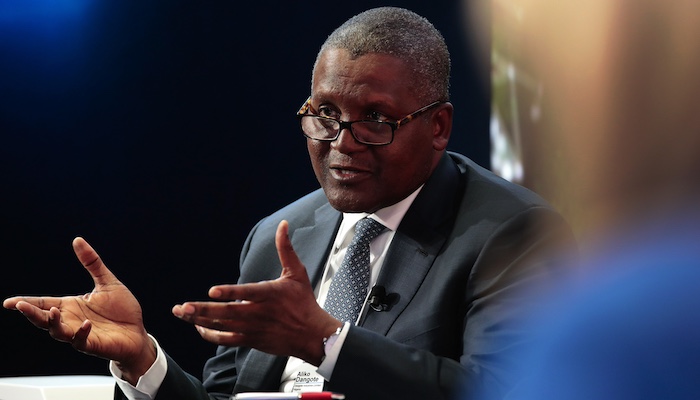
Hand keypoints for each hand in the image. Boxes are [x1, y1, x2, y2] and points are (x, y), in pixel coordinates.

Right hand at [3, 237, 154, 382]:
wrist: (138, 333)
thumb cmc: (122, 310)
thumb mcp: (107, 282)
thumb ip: (92, 263)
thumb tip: (77, 240)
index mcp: (71, 306)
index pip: (44, 303)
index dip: (26, 303)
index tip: (8, 302)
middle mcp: (71, 320)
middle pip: (43, 318)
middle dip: (31, 313)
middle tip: (19, 305)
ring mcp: (80, 333)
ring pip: (57, 331)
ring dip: (53, 322)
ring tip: (53, 311)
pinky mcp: (93, 344)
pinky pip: (81, 341)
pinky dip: (81, 332)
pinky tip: (86, 324)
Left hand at [172, 220, 341, 364]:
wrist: (312, 336)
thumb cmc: (304, 302)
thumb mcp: (296, 273)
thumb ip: (285, 249)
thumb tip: (283, 225)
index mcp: (269, 294)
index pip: (247, 292)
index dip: (229, 292)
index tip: (212, 290)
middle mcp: (258, 313)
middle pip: (227, 312)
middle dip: (202, 309)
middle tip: (182, 307)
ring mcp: (253, 328)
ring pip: (222, 326)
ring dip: (200, 319)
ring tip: (181, 313)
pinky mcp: (251, 340)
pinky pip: (226, 339)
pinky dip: (210, 334)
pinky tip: (198, 327)